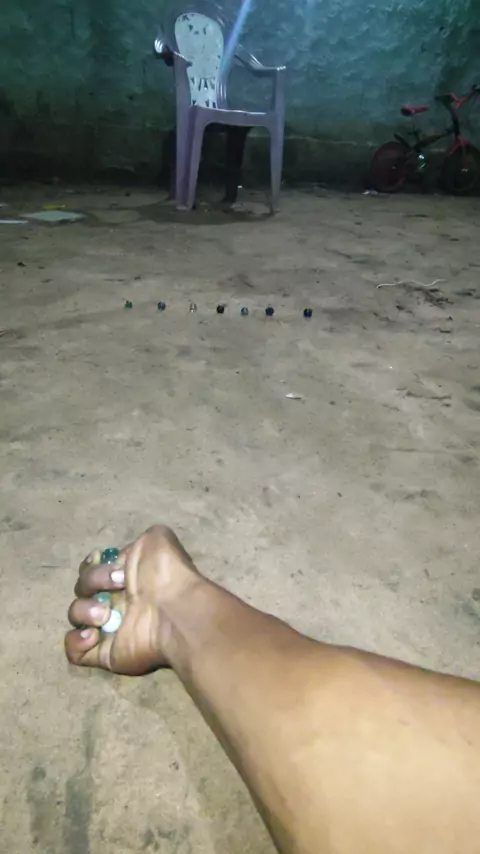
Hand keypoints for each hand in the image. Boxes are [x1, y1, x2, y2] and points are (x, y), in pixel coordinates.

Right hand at [65, 525, 198, 674]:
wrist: (175, 609)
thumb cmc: (165, 573)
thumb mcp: (156, 539)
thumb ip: (137, 543)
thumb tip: (120, 560)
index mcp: (125, 576)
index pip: (92, 569)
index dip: (90, 565)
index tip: (98, 560)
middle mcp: (115, 600)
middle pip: (81, 588)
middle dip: (91, 582)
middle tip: (118, 585)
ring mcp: (108, 627)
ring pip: (75, 615)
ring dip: (84, 610)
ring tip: (105, 615)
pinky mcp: (104, 653)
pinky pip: (75, 652)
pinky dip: (76, 642)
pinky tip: (93, 635)